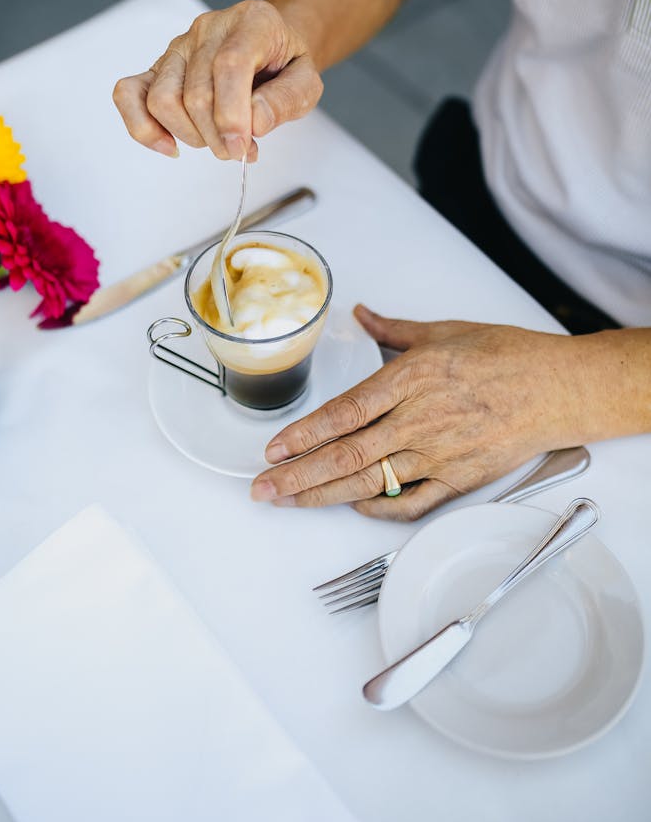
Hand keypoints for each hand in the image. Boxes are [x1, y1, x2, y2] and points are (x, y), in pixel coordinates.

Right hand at [112, 0, 322, 160]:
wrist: (270, 49)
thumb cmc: (284, 66)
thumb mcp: (307, 82)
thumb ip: (287, 100)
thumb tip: (255, 122)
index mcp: (251, 22)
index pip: (229, 64)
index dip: (232, 113)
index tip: (242, 147)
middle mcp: (208, 29)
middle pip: (196, 93)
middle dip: (217, 137)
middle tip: (239, 151)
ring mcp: (177, 47)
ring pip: (162, 100)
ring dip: (190, 136)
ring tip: (216, 140)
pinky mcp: (157, 68)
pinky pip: (128, 94)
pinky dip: (143, 127)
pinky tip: (169, 146)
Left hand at [250, 305, 583, 519]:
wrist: (558, 389)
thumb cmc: (505, 356)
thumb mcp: (443, 331)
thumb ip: (393, 329)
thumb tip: (360, 314)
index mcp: (410, 379)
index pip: (343, 412)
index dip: (303, 434)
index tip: (273, 448)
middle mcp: (418, 420)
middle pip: (346, 454)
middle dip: (297, 475)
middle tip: (262, 488)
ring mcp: (438, 454)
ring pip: (370, 481)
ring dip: (323, 494)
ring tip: (289, 502)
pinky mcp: (459, 479)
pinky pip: (412, 502)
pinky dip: (379, 507)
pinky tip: (353, 505)